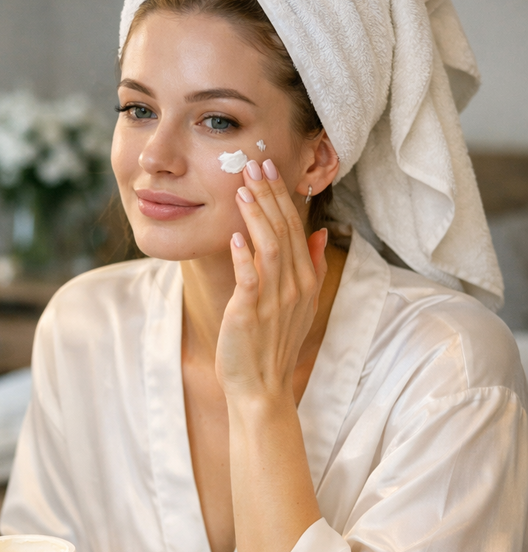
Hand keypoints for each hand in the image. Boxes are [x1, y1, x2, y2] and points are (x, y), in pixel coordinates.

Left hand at [216, 157, 327, 403]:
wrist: (262, 388)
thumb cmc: (274, 345)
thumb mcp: (300, 303)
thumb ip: (310, 266)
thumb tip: (317, 232)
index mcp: (306, 280)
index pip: (296, 227)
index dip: (282, 196)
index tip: (269, 167)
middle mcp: (294, 287)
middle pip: (284, 230)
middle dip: (269, 195)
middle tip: (254, 163)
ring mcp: (274, 300)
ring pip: (269, 247)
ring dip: (256, 216)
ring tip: (242, 190)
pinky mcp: (251, 314)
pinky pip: (249, 279)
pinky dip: (243, 257)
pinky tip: (234, 236)